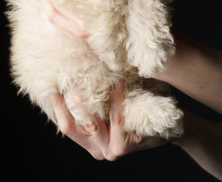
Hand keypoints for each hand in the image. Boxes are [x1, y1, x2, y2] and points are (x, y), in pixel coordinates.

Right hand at [50, 80, 165, 160]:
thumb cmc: (136, 112)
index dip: (57, 106)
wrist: (169, 129)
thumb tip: (77, 70)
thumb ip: (96, 98)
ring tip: (88, 73)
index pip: (65, 126)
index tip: (52, 85)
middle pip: (71, 126)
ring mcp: (107, 152)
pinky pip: (115, 118)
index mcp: (89, 142)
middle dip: (69, 99)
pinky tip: (117, 81)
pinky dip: (115, 98)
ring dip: (89, 96)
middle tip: (68, 74)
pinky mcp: (120, 149)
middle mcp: (95, 150)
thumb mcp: (111, 107)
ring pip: (91, 121)